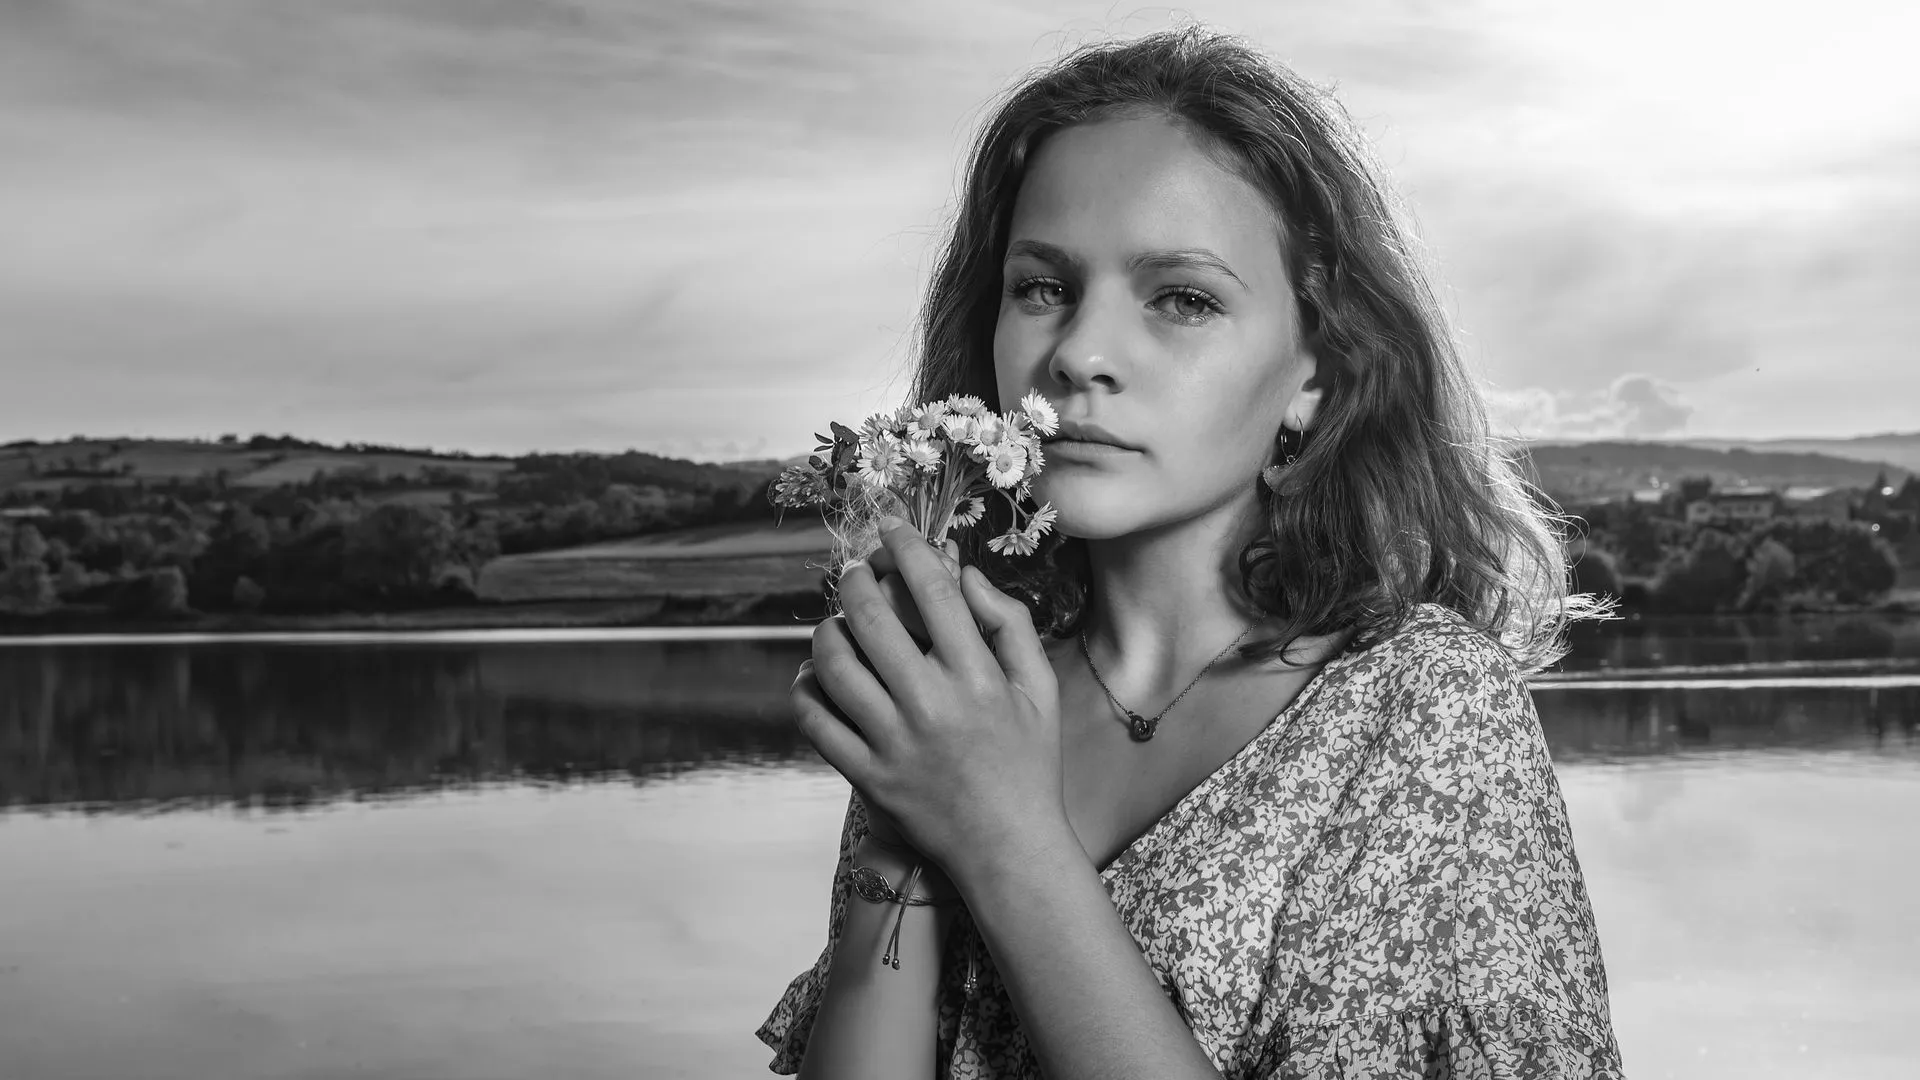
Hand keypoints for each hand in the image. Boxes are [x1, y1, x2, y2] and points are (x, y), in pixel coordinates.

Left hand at [791, 516, 1070, 888]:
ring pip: (834, 665)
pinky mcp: (868, 776)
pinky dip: (806, 691)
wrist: (1011, 849)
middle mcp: (932, 704)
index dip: (906, 546)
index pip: (932, 590)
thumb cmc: (1030, 762)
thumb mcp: (1041, 688)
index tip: (891, 527)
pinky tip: (816, 678)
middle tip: (855, 574)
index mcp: (978, 677)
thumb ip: (1010, 624)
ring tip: (835, 625)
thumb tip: (964, 575)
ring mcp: (894, 743)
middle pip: (872, 616)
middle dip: (855, 580)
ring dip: (826, 631)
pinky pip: (816, 722)